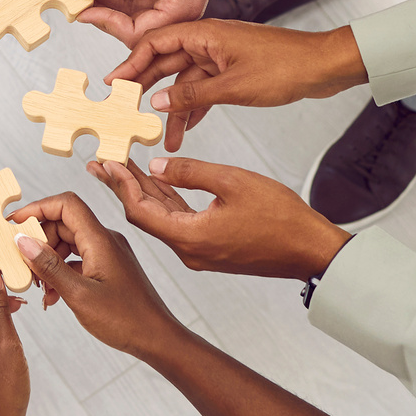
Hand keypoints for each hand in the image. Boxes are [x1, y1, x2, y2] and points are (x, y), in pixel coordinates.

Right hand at [8, 192, 185, 356]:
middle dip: (39, 240)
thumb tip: (23, 241)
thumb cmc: (125, 320)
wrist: (157, 339)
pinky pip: (78, 259)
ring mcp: (108, 254)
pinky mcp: (109, 268)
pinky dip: (61, 271)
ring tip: (38, 286)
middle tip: (22, 264)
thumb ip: (49, 266)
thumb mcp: (79, 295)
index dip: (37, 209)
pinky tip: (52, 295)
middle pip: (64, 223)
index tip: (14, 225)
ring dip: (48, 259)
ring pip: (69, 242)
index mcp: (100, 240)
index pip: (65, 204)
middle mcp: (105, 240)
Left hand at [93, 158, 350, 280]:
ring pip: (162, 220)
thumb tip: (156, 165)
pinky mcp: (212, 249)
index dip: (120, 185)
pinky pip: (180, 224)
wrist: (312, 251)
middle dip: (124, 187)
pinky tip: (159, 183)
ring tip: (123, 168)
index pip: (140, 210)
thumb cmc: (282, 219)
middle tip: (103, 163)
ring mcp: (200, 253)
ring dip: (144, 194)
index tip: (106, 162)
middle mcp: (189, 251)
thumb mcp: (233, 182)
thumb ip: (190, 172)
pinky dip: (167, 202)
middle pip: (145, 216)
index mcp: (190, 237)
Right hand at [109, 23, 368, 150]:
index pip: (156, 42)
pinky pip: (205, 89)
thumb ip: (192, 94)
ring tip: (163, 137)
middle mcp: (209, 41)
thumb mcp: (233, 86)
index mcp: (206, 34)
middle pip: (166, 61)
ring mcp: (222, 56)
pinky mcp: (234, 70)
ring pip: (186, 81)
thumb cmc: (286, 67)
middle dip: (147, 87)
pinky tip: (186, 128)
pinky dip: (195, 107)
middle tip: (126, 109)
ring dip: (174, 107)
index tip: (115, 83)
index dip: (132, 62)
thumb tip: (157, 99)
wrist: (325, 66)